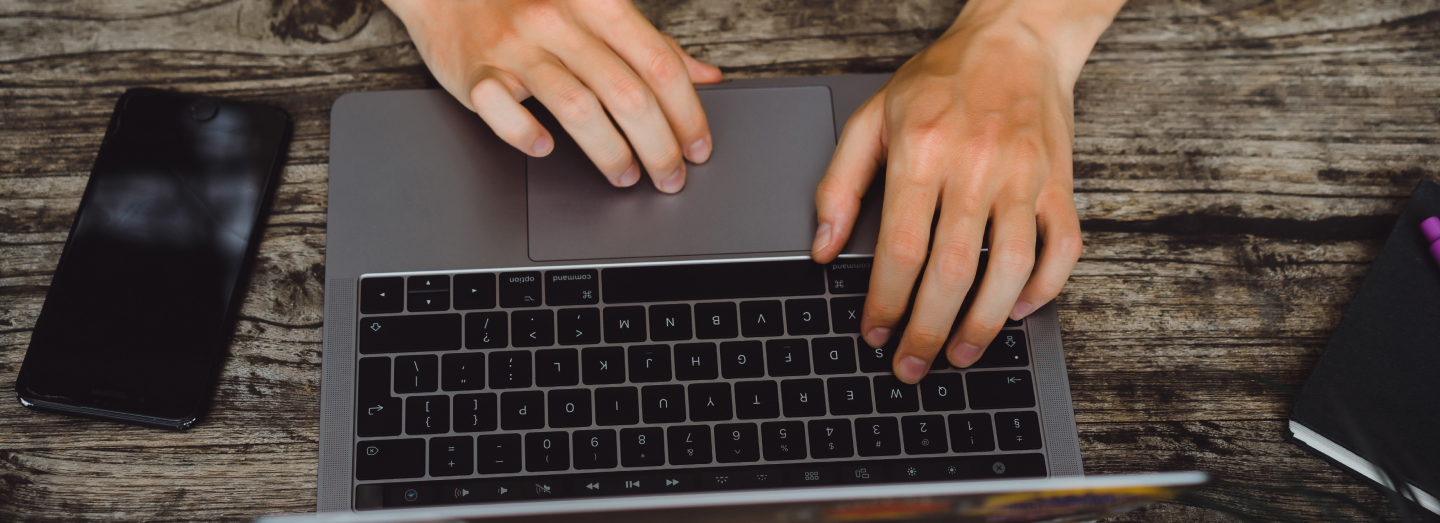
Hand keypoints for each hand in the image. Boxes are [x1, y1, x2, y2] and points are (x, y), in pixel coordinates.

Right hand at [382, 0, 721, 191]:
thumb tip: (706, 77)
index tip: (698, 147)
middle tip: (671, 176)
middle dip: (660, 146)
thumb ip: (651, 44)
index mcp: (597, 2)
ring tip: (626, 176)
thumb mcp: (596, 11)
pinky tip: (547, 149)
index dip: (687, 114)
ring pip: (578, 109)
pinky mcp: (476, 72)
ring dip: (611, 153)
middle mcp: (558, 21)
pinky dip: (529, 136)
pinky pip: (506, 112)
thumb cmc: (530, 2)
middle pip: (628, 94)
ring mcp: (516, 47)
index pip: (660, 65)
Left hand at [811, 0, 1123, 382]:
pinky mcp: (1060, 183)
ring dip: (984, 324)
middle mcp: (976, 166)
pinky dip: (1043, 288)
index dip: (885, 302)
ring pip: (1010, 268)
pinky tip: (1017, 310)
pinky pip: (1063, 248)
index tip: (874, 333)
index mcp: (922, 152)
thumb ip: (839, 184)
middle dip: (926, 330)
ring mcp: (1024, 176)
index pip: (900, 248)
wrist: (1015, 39)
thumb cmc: (939, 80)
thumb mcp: (871, 118)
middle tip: (910, 366)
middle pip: (951, 271)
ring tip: (960, 354)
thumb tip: (823, 249)